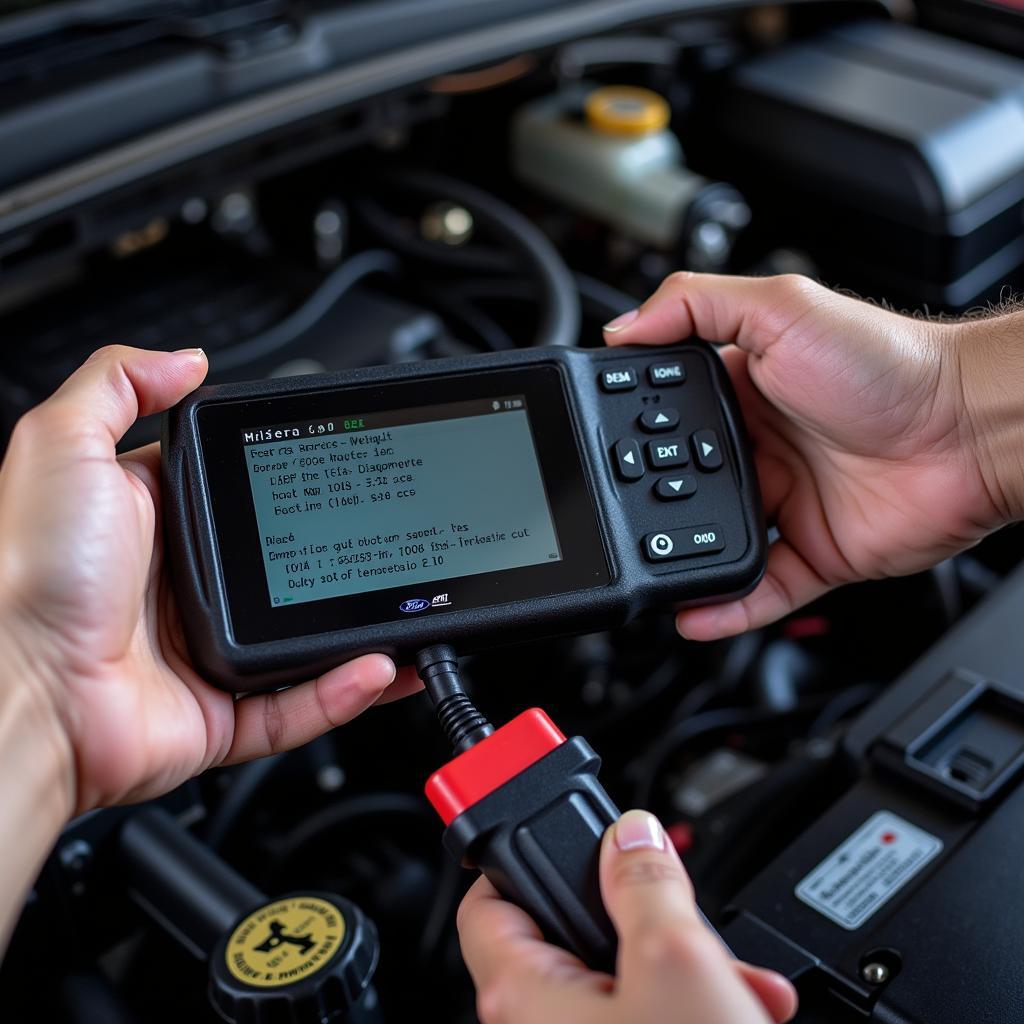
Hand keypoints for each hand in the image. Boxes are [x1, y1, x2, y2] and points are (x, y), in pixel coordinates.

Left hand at [0, 346, 417, 817]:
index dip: (291, 478)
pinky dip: (344, 690)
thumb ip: (119, 385)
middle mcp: (186, 587)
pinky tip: (380, 664)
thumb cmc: (29, 575)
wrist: (21, 689)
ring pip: (307, 639)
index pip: (244, 491)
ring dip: (362, 627)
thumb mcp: (63, 447)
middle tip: (386, 538)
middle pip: (287, 565)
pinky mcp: (222, 712)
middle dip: (342, 554)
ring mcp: (207, 651)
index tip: (339, 468)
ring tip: (408, 606)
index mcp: (159, 523)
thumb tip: (187, 359)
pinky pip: (299, 704)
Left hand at [458, 809, 796, 1023]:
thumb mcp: (675, 959)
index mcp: (521, 990)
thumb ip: (645, 880)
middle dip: (640, 913)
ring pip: (620, 975)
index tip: (570, 830)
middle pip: (572, 929)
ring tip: (735, 972)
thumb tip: (629, 834)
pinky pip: (643, 1015)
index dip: (529, 850)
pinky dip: (687, 1001)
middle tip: (683, 910)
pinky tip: (740, 1004)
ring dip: (681, 961)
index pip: (489, 892)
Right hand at [603, 273, 1023, 639]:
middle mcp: (763, 448)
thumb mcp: (781, 307)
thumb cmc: (890, 363)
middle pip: (684, 485)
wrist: (969, 429)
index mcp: (746, 392)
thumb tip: (624, 326)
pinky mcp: (813, 552)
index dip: (635, 431)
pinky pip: (760, 589)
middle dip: (648, 503)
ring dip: (677, 562)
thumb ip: (696, 305)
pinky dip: (726, 608)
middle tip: (614, 513)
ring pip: (713, 542)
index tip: (598, 444)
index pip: (671, 417)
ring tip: (641, 570)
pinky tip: (693, 613)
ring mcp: (787, 503)